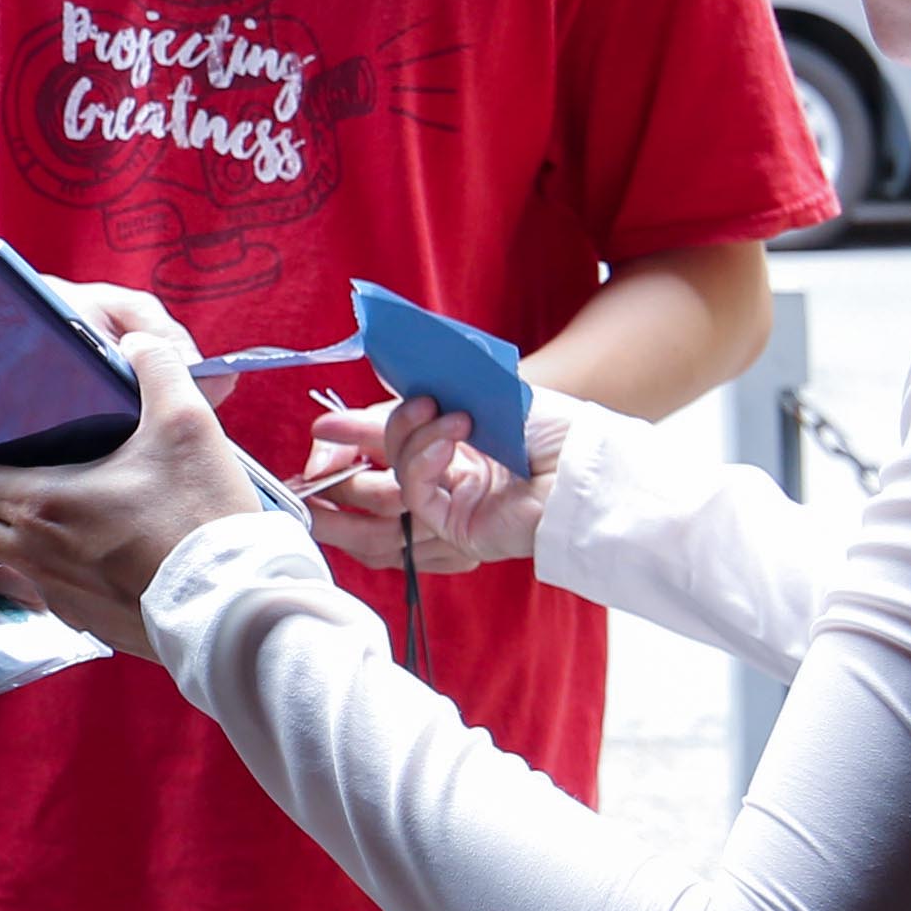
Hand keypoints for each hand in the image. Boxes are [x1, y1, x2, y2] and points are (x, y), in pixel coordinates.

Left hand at [0, 286, 262, 658]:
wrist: (232, 604)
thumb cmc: (202, 518)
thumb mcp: (187, 423)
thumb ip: (157, 369)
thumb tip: (139, 343)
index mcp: (42, 501)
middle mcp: (34, 551)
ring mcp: (54, 592)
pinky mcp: (81, 619)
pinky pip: (30, 590)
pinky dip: (17, 569)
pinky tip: (39, 556)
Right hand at [300, 399, 552, 571]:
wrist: (587, 458)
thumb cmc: (548, 424)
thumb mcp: (480, 392)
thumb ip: (424, 392)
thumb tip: (377, 382)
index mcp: (442, 445)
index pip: (376, 446)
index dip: (343, 438)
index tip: (322, 427)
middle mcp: (440, 479)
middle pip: (367, 476)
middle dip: (344, 453)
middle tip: (330, 432)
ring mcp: (447, 507)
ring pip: (385, 486)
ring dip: (398, 440)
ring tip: (427, 407)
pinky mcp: (455, 529)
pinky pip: (415, 495)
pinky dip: (424, 459)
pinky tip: (451, 435)